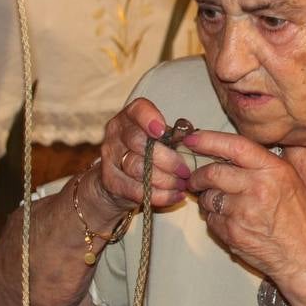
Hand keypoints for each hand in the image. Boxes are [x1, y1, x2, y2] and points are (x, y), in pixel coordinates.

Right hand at [89, 98, 191, 215]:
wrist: (121, 179)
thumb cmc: (149, 152)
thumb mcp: (160, 139)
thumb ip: (173, 136)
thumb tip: (196, 142)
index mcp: (130, 117)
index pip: (137, 110)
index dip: (149, 118)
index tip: (162, 130)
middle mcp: (116, 134)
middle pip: (138, 142)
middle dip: (167, 159)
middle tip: (185, 171)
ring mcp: (110, 158)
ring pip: (137, 167)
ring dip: (165, 179)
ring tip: (182, 184)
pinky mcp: (111, 181)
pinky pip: (136, 190)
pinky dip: (160, 195)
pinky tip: (176, 195)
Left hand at [184, 130, 305, 304]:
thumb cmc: (302, 219)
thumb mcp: (290, 181)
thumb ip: (261, 165)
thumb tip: (227, 153)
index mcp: (274, 170)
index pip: (235, 146)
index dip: (208, 140)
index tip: (192, 139)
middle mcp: (258, 188)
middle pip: (212, 172)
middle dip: (199, 175)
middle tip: (197, 178)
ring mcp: (244, 212)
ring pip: (208, 198)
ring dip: (208, 199)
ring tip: (223, 203)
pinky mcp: (233, 234)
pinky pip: (211, 220)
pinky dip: (215, 219)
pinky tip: (232, 221)